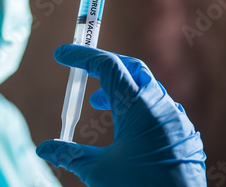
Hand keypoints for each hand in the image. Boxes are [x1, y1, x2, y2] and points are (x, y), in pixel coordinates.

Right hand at [36, 44, 206, 186]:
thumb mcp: (98, 171)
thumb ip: (69, 153)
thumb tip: (43, 148)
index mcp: (138, 107)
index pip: (107, 66)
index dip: (81, 57)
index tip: (61, 54)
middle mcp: (160, 105)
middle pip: (130, 68)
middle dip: (103, 65)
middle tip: (81, 72)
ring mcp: (175, 118)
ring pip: (145, 87)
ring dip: (119, 87)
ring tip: (97, 103)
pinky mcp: (182, 133)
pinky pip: (158, 106)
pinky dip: (136, 104)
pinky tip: (125, 123)